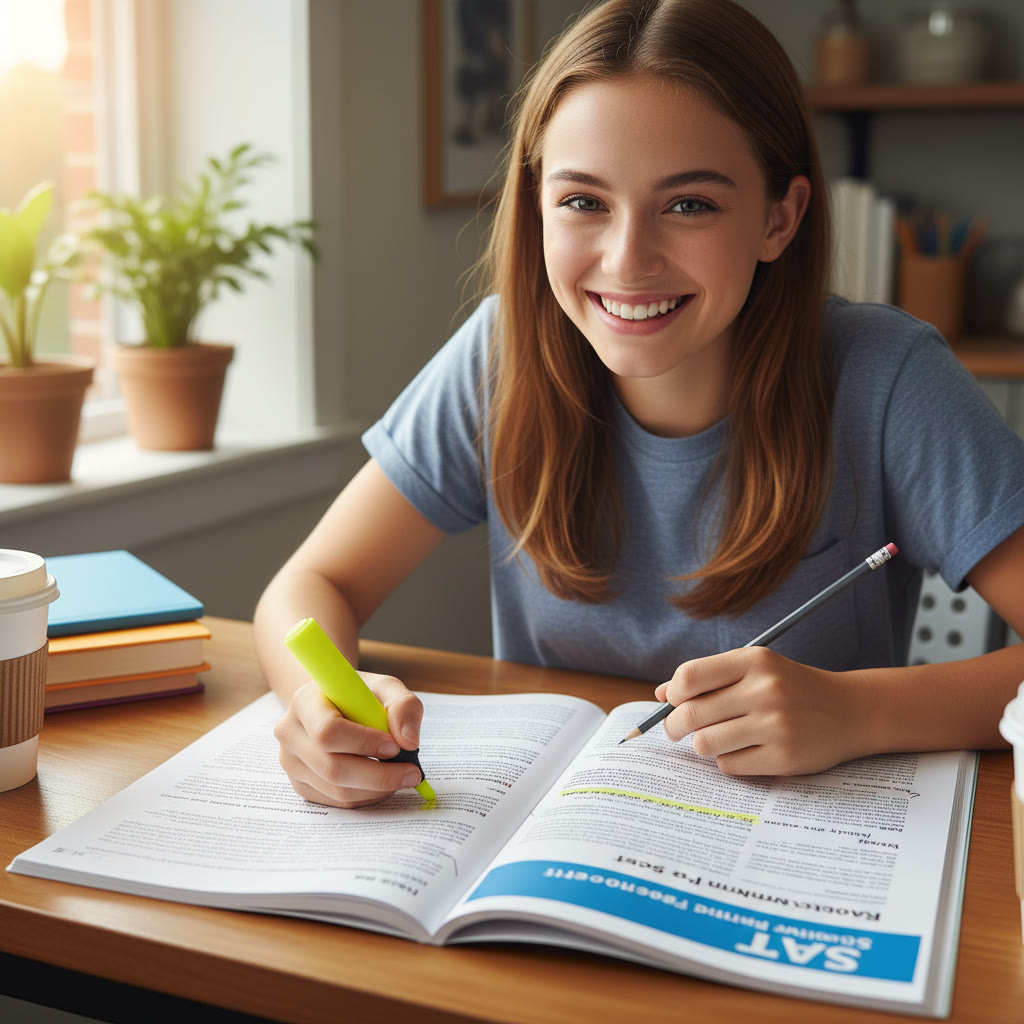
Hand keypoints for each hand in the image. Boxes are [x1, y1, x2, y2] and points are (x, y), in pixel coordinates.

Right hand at [273, 672, 423, 807]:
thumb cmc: (360, 696)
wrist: (334, 705)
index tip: (395, 747)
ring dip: (377, 789)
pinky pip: (336, 802)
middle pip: (332, 768)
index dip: (363, 743)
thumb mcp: (386, 687)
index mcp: (304, 701)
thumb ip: (404, 706)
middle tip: (412, 772)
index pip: (328, 731)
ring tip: (401, 775)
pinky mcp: (300, 785)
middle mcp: (290, 733)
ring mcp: (291, 763)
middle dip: (379, 775)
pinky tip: (382, 782)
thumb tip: (409, 741)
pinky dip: (366, 796)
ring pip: (336, 790)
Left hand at [656, 648, 869, 775]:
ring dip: (702, 745)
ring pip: (705, 744)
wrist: (851, 710)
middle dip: (674, 726)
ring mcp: (776, 725)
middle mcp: (765, 690)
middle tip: (677, 730)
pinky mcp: (784, 758)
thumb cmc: (792, 688)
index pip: (689, 677)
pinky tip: (744, 751)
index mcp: (754, 661)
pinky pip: (729, 766)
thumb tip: (660, 695)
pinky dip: (727, 761)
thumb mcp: (756, 669)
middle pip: (690, 715)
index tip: (675, 702)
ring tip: (715, 739)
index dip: (673, 694)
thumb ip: (709, 677)